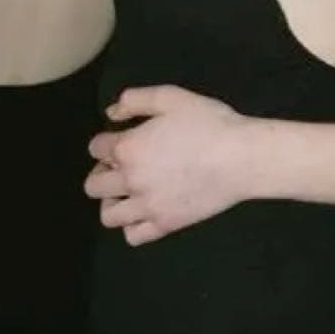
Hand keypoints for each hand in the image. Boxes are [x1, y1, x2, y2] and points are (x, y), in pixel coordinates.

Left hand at [86, 85, 248, 244]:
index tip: (123, 138)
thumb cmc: (209, 123)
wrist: (241, 158)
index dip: (107, 140)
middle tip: (122, 166)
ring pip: (108, 215)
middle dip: (102, 172)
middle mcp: (131, 181)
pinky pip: (133, 236)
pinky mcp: (166, 225)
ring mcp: (147, 207)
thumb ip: (135, 100)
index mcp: (128, 148)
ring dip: (112, 202)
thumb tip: (112, 113)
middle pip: (93, 185)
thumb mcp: (170, 97)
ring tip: (129, 192)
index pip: (96, 148)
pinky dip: (132, 226)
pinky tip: (145, 211)